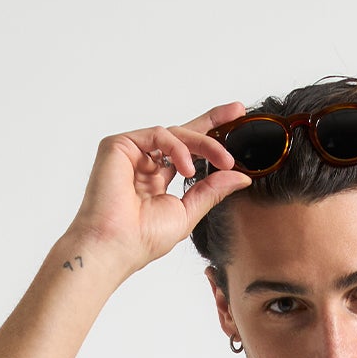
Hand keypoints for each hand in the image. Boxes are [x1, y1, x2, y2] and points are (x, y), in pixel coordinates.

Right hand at [66, 106, 252, 273]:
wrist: (115, 245)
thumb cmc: (143, 238)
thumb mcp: (188, 213)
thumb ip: (212, 191)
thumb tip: (241, 177)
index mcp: (157, 179)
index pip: (187, 152)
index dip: (210, 137)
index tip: (235, 121)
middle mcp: (144, 163)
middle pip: (182, 133)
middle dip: (211, 121)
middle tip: (237, 111)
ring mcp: (132, 152)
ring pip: (175, 134)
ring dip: (204, 144)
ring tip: (223, 161)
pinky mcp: (119, 145)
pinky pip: (159, 135)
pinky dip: (179, 148)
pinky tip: (188, 169)